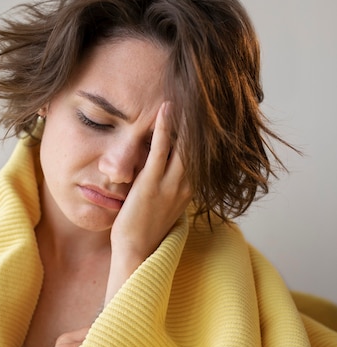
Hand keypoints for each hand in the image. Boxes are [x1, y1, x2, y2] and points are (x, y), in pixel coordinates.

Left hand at [105, 102, 191, 303]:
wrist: (137, 252)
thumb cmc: (146, 231)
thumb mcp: (165, 206)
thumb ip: (170, 188)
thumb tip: (169, 173)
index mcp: (189, 190)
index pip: (201, 156)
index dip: (205, 134)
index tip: (208, 114)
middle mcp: (185, 185)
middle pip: (198, 146)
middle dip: (201, 121)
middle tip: (204, 95)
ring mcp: (170, 184)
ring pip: (183, 145)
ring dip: (186, 119)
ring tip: (187, 94)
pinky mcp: (151, 184)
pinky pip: (160, 150)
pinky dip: (164, 128)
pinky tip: (166, 110)